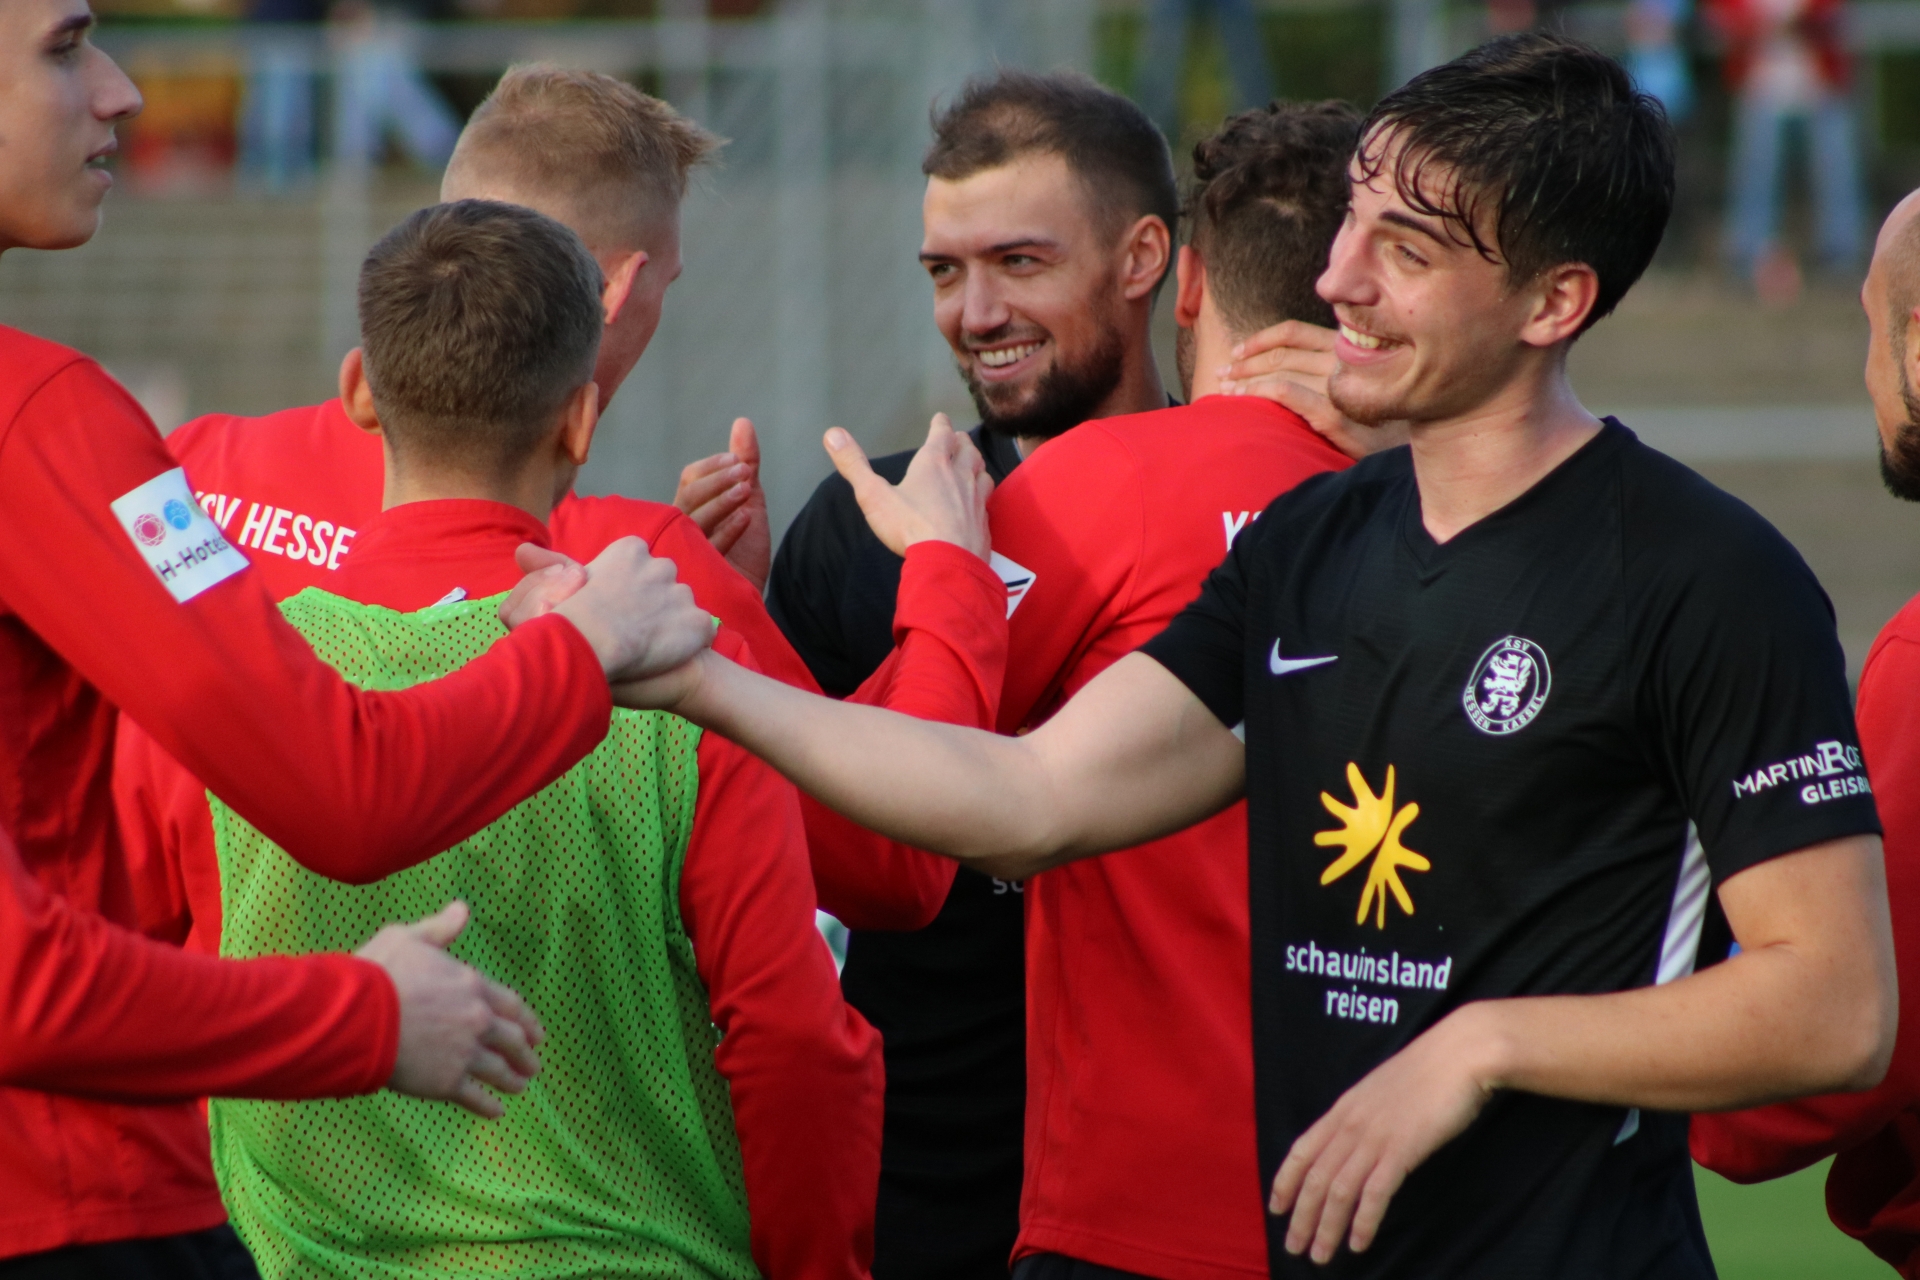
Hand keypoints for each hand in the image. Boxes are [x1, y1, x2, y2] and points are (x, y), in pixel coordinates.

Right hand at [357, 900, 545, 1118]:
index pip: (511, 1004)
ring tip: (521, 1086)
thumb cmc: (378, 973)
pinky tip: (497, 1112)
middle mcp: (477, 1021)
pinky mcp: (446, 1082)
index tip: (536, 1031)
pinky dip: (488, 1106)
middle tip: (535, 1063)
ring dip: (513, 1079)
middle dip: (526, 1052)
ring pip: (499, 1070)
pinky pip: (475, 1097)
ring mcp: (464, 1054)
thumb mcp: (409, 937)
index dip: (526, 1019)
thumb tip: (463, 908)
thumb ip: (440, 928)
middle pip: (512, 1039)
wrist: (356, 1017)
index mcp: (472, 985)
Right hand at [501, 539, 714, 686]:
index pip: (635, 568)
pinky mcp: (698, 624)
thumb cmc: (563, 616)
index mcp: (630, 549)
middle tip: (624, 634)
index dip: (620, 595)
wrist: (587, 644)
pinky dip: (686, 647)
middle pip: (661, 585)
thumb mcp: (550, 584)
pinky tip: (664, 660)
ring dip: (666, 627)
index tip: (606, 614)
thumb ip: (547, 567)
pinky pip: (699, 633)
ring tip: (641, 650)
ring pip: (680, 609)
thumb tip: (522, 551)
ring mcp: (683, 594)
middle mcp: (662, 565)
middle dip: (648, 606)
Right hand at [674, 418, 769, 591]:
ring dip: (722, 501)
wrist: (749, 597)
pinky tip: (746, 518)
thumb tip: (743, 422)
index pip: (690, 479)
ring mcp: (690, 551)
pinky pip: (711, 548)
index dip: (712, 467)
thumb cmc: (743, 549)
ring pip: (696, 520)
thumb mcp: (749, 500)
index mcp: (691, 509)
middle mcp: (683, 528)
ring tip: (746, 489)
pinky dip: (728, 530)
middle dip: (717, 481)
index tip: (736, 459)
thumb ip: (746, 462)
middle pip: (689, 497)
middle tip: (744, 471)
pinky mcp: (703, 573)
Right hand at [826, 414, 992, 558]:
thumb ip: (854, 465)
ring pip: (982, 473)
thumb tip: (832, 434)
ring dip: (977, 465)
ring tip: (972, 465)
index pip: (941, 434)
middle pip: (967, 450)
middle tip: (958, 439)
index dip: (940, 424)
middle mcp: (960, 475)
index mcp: (934, 463)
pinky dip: (982, 497)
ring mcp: (976, 499)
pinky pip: (986, 503)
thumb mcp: (873, 495)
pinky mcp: (983, 523)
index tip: (940, 419)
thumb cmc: (909, 526)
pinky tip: (978, 504)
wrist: (948, 562)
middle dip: (962, 442)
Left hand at [1219, 320, 1408, 460]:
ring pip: (1279, 371)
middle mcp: (1344, 360)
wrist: (1405, 455)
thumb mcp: (1359, 386)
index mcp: (1348, 348)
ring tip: (1225, 390)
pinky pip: (1286, 393)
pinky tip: (1243, 401)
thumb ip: (1332, 370)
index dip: (1261, 339)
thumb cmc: (1381, 421)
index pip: (1295, 332)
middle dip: (1246, 362)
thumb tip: (1290, 367)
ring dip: (1246, 379)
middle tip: (1222, 374)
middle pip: (1282, 353)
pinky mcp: (1334, 413)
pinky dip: (1259, 393)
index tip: (1237, 351)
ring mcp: (1340, 385)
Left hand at [1268, 1004, 1503, 1262]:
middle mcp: (1351, 1124)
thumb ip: (1365, 1116)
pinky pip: (1374, 1193)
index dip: (1285, 1180)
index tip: (1276, 1207)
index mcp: (1344, 1108)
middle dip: (1301, 1216)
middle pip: (1315, 1177)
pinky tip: (1358, 1243)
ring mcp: (1374, 1137)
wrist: (1460, 1054)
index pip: (1302, 1149)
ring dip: (1327, 1227)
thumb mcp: (1382, 1091)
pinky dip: (1363, 1221)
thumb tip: (1356, 1140)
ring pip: (1338, 1190)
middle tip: (1294, 1248)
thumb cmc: (1428, 1072)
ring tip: (1321, 1256)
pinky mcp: (1401, 1150)